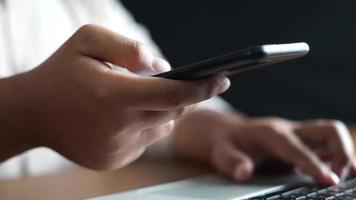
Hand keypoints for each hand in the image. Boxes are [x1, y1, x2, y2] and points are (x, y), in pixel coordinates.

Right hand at [0, 25, 229, 168]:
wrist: (32, 113)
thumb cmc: (62, 72)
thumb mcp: (88, 40)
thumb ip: (130, 48)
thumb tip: (166, 67)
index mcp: (112, 95)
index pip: (173, 94)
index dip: (203, 87)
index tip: (223, 78)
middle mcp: (117, 127)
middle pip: (173, 111)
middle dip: (185, 95)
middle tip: (188, 81)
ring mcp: (117, 149)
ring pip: (163, 126)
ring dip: (163, 110)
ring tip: (140, 96)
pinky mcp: (115, 160)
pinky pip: (147, 140)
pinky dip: (147, 125)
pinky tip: (127, 115)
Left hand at [174, 111, 355, 184]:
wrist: (228, 134)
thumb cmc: (226, 144)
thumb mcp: (221, 154)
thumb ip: (232, 162)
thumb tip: (244, 172)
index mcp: (271, 133)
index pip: (297, 147)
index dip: (314, 164)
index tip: (331, 181)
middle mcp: (289, 131)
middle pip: (328, 130)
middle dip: (343, 152)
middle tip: (338, 179)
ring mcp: (298, 136)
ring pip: (332, 137)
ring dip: (343, 156)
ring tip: (341, 179)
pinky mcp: (302, 144)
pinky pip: (327, 148)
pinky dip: (336, 161)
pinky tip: (332, 176)